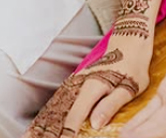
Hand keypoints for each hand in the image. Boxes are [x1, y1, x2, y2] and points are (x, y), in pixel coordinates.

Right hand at [25, 42, 150, 136]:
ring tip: (31, 135)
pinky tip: (46, 119)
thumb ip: (112, 104)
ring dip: (46, 120)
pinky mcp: (81, 79)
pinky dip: (53, 109)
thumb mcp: (130, 86)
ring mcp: (80, 80)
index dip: (67, 133)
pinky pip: (64, 97)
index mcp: (94, 87)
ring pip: (59, 103)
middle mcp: (82, 84)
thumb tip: (95, 124)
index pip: (76, 116)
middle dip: (48, 128)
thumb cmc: (134, 64)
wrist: (132, 37)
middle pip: (61, 110)